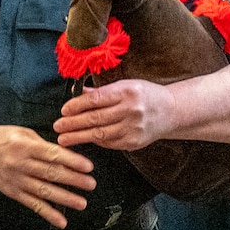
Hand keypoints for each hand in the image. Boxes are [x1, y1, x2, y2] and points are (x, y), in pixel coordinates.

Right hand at [0, 125, 92, 228]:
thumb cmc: (0, 139)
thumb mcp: (21, 132)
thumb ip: (42, 143)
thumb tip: (64, 154)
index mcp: (24, 146)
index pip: (52, 154)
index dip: (71, 161)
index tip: (87, 166)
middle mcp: (20, 164)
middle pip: (51, 173)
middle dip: (73, 180)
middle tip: (90, 184)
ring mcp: (16, 180)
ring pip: (44, 191)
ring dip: (65, 198)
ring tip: (81, 202)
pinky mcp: (14, 193)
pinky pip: (33, 205)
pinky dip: (48, 214)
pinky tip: (60, 220)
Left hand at [54, 80, 172, 150]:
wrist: (172, 111)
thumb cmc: (145, 95)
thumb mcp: (126, 85)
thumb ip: (102, 91)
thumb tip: (78, 92)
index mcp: (127, 92)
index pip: (96, 100)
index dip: (77, 106)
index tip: (64, 110)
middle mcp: (131, 110)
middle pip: (96, 119)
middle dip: (73, 124)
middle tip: (57, 127)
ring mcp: (133, 128)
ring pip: (101, 135)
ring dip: (79, 137)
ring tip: (64, 139)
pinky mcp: (134, 142)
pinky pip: (110, 143)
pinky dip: (95, 142)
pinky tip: (84, 140)